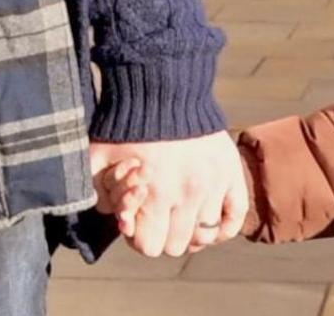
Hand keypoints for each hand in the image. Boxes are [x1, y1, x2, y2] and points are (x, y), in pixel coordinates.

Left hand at [88, 133, 249, 257]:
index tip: (137, 222)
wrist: (162, 87)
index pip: (150, 246)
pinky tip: (206, 217)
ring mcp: (213, 185)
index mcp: (154, 194)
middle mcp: (187, 194)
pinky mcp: (231, 173)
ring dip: (190, 229)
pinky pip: (235, 218)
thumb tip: (119, 223)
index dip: (138, 237)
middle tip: (158, 215)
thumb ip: (101, 195)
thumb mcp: (99, 158)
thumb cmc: (126, 124)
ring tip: (180, 213)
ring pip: (204, 236)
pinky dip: (222, 227)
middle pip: (176, 245)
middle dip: (163, 233)